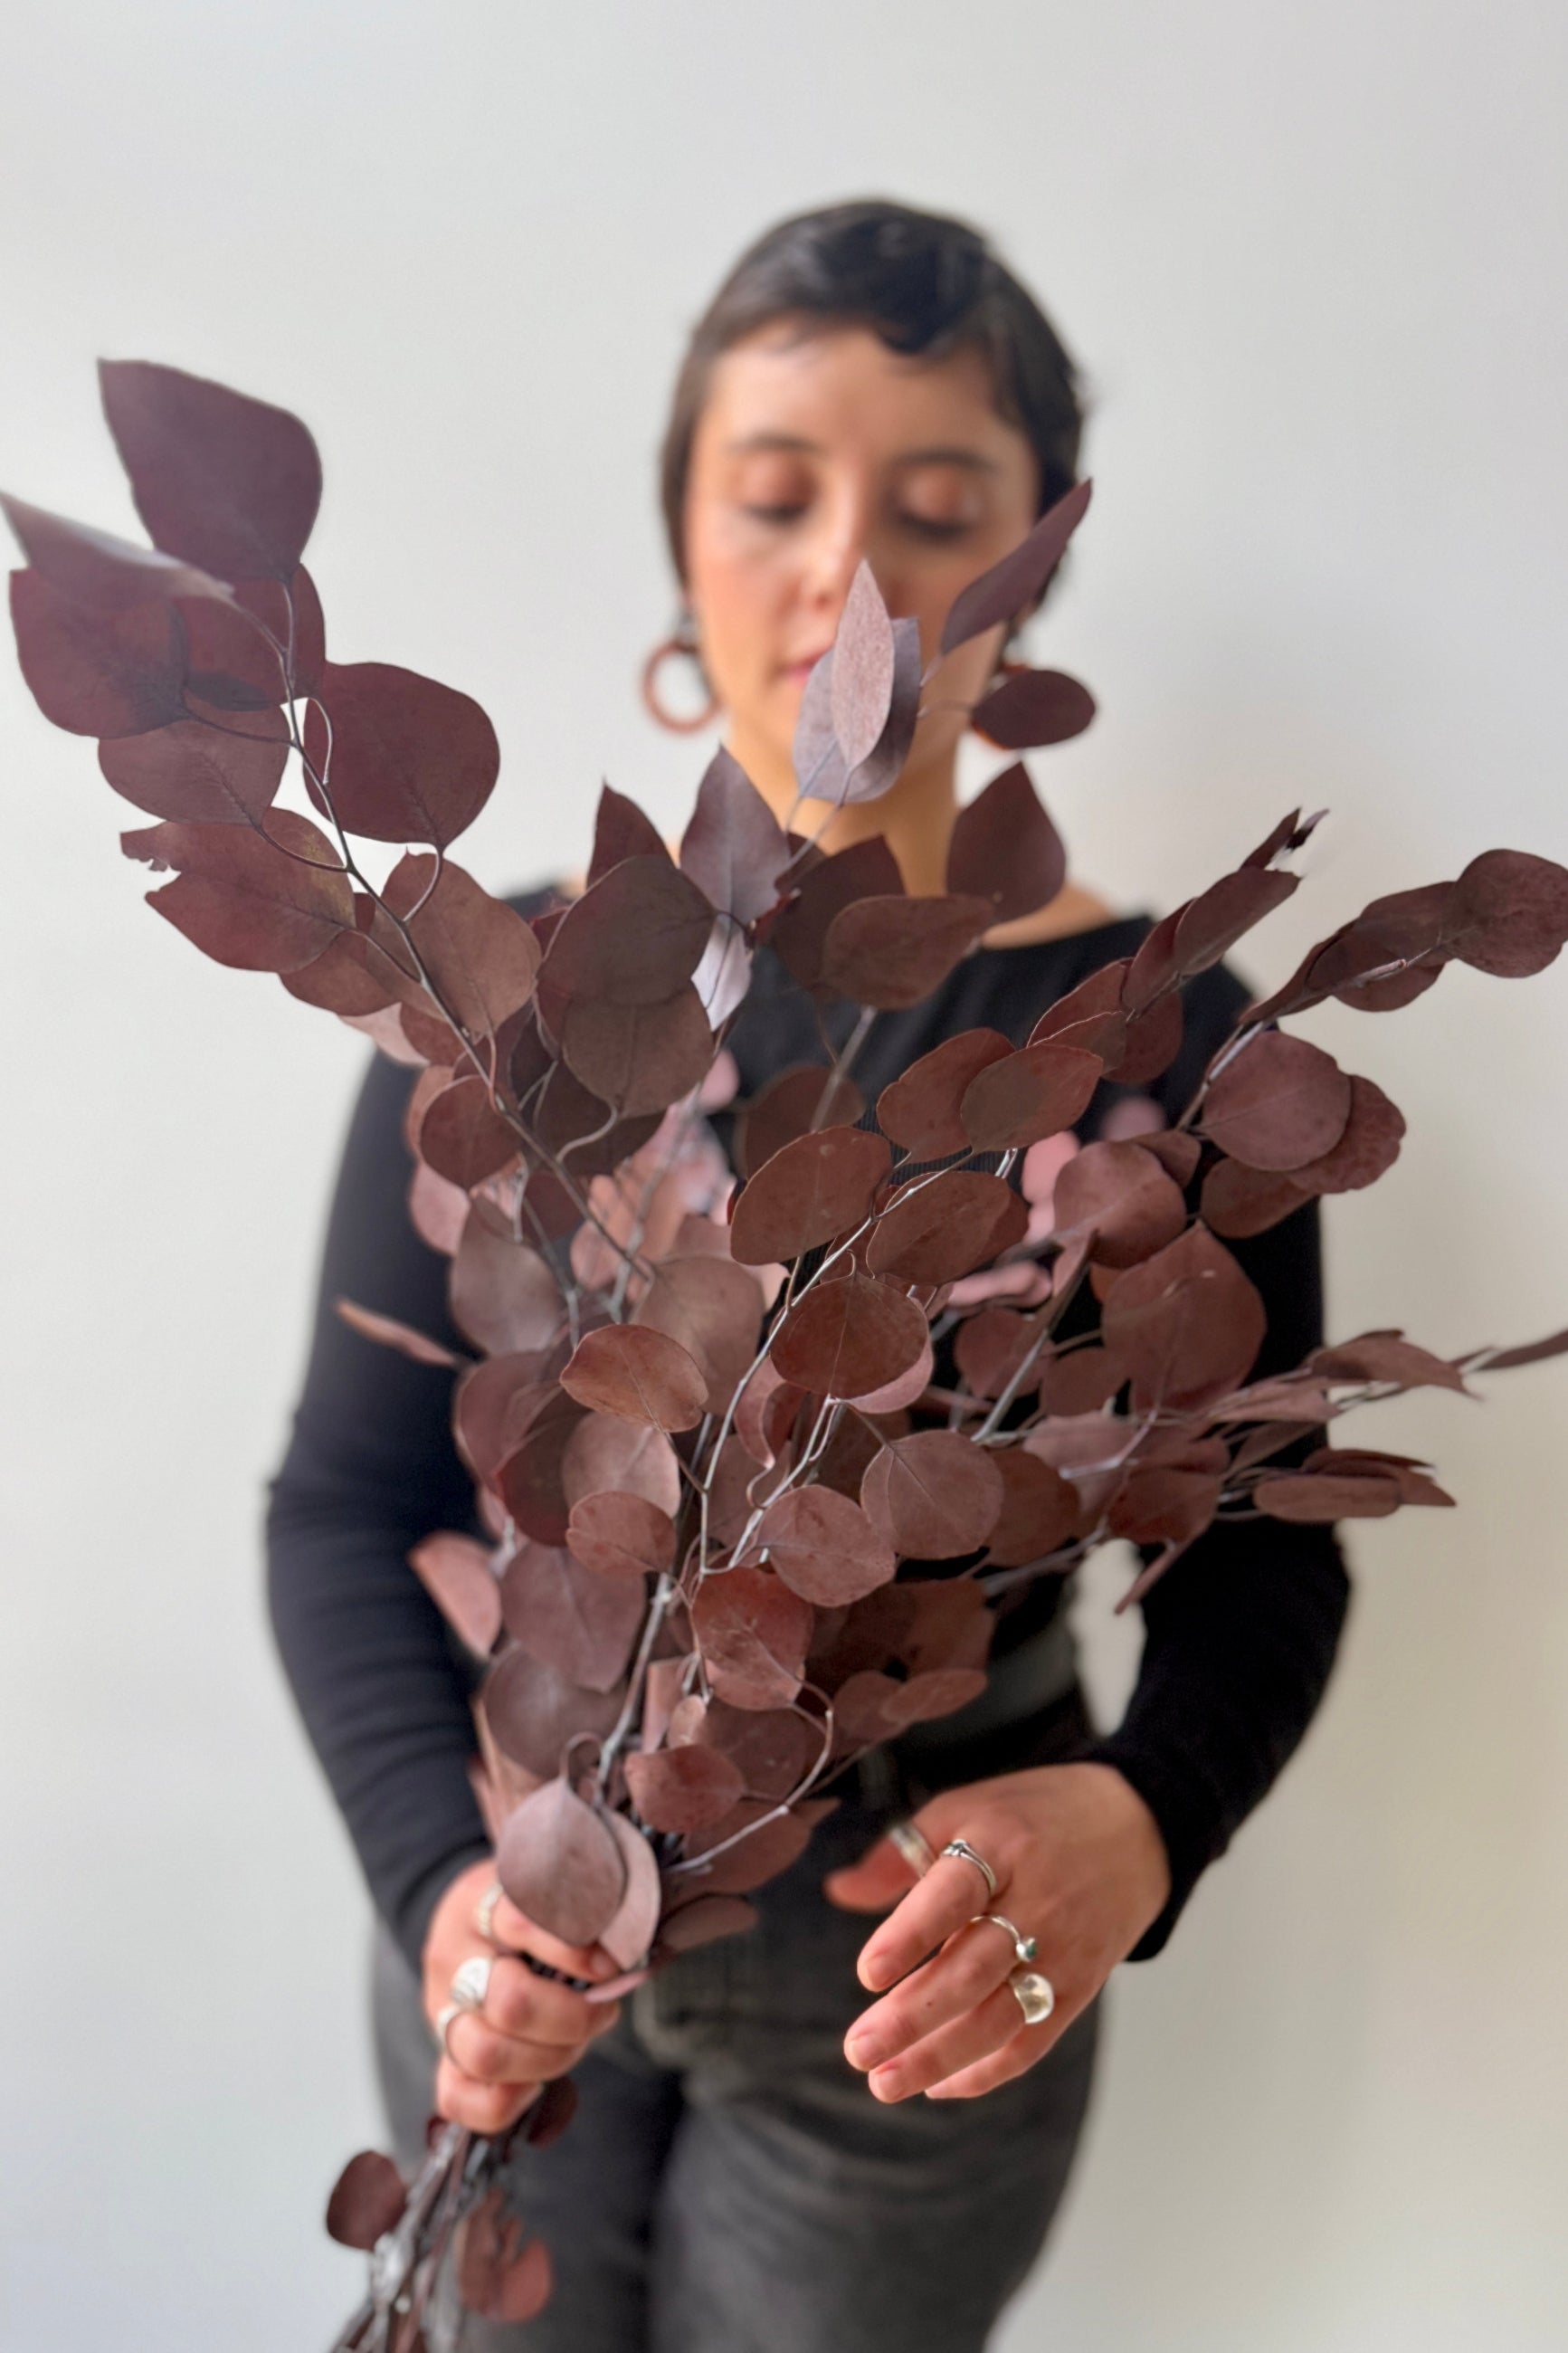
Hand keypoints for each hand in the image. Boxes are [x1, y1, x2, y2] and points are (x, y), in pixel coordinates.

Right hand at [421, 1857, 624, 2133]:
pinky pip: (455, 2099)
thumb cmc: (525, 1915)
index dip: (571, 1949)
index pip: (519, 1921)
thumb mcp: (548, 1893)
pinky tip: (534, 2085)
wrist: (470, 1933)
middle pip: (509, 2001)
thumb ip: (580, 1914)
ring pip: (485, 2054)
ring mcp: (441, 2013)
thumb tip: (619, 1955)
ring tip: (577, 2043)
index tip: (608, 1966)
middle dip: (572, 2019)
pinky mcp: (442, 2059)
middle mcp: (454, 1959)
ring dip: (548, 2060)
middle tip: (603, 2012)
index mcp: (480, 1905)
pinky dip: (504, 2102)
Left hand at [822, 1763, 1169, 2102]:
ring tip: (883, 2082)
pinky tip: (937, 2086)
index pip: (955, 1893)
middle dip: (913, 2017)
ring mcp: (1064, 1952)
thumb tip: (838, 1891)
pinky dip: (985, 2071)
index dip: (911, 1934)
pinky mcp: (1080, 1988)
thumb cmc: (1030, 1816)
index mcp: (1002, 1846)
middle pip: (973, 1970)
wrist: (1137, 1827)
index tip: (867, 1974)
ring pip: (1000, 2018)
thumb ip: (901, 1854)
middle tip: (857, 2050)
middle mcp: (1038, 1902)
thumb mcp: (965, 1810)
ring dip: (939, 2058)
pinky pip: (1032, 2041)